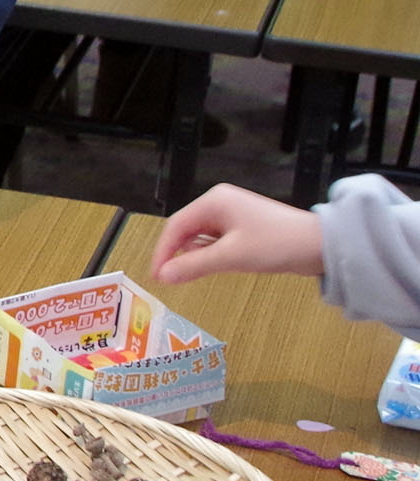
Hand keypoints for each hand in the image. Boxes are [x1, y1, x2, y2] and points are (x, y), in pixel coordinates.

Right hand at [149, 183, 323, 284]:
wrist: (323, 245)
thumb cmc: (277, 244)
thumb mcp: (231, 257)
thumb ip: (193, 266)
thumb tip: (162, 276)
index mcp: (214, 201)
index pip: (175, 226)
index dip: (162, 252)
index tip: (156, 276)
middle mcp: (220, 203)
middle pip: (186, 230)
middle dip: (179, 254)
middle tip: (173, 279)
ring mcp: (233, 214)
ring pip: (201, 237)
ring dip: (198, 255)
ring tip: (199, 272)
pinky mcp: (244, 226)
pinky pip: (217, 240)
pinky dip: (213, 254)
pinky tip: (218, 265)